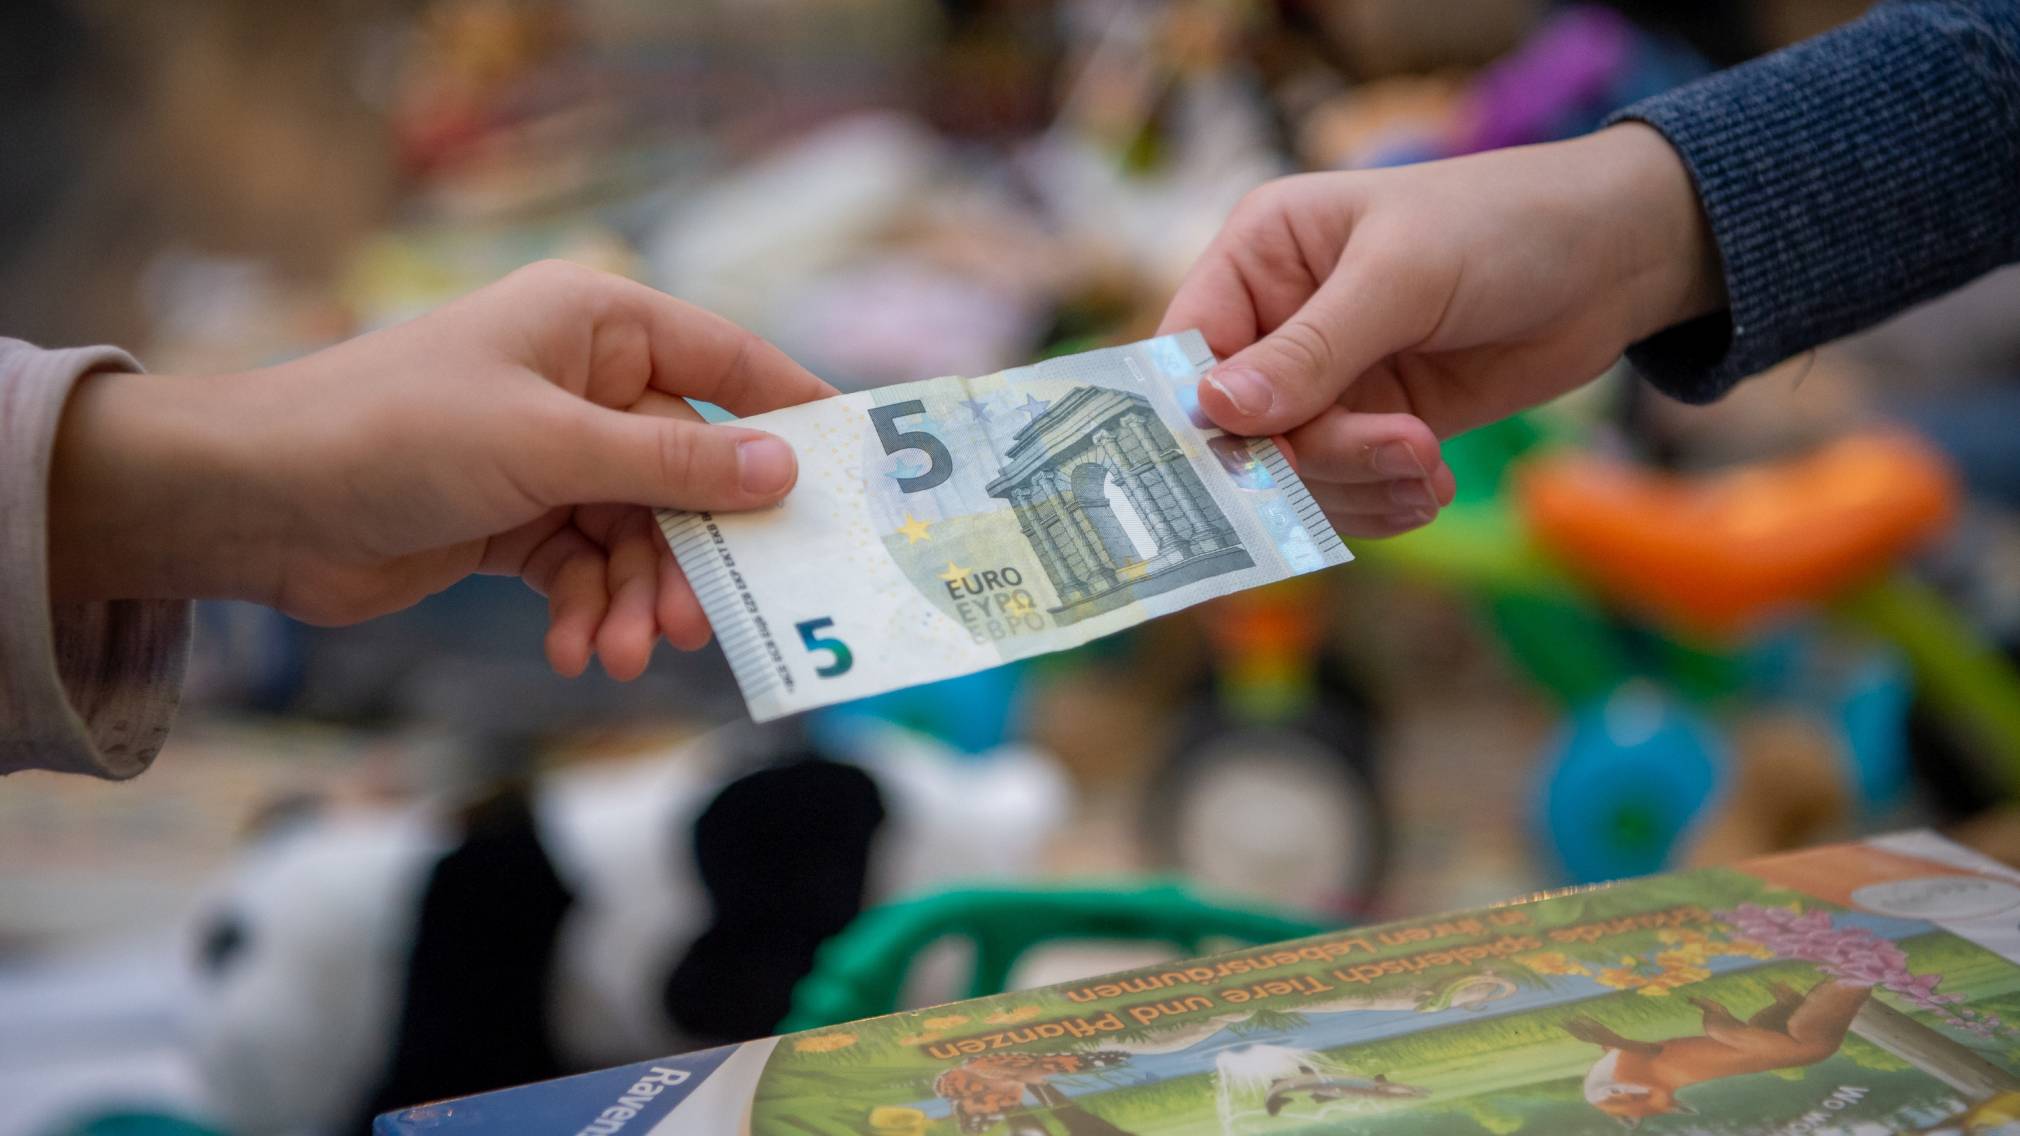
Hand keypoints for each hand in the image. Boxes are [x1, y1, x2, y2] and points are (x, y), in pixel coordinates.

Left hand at [47, 261, 835, 679]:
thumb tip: (787, 468)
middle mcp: (582, 382)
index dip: (794, 414)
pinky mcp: (517, 519)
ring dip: (637, 597)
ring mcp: (551, 454)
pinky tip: (578, 651)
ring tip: (624, 653)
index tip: (858, 474)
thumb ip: (673, 461)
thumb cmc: (397, 436)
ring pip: (640, 532)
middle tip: (709, 622)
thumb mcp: (549, 447)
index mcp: (596, 323)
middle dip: (694, 551)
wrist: (255, 504)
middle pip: (689, 469)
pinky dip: (590, 611)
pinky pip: (588, 568)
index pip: (727, 360)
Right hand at [1160, 124, 1723, 536]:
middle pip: (1241, 431)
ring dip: (1360, 486)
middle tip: (1398, 450)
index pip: (1186, 350)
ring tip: (1430, 468)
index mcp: (1260, 256)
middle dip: (1314, 458)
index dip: (1197, 416)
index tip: (1236, 467)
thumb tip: (1215, 411)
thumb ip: (1311, 350)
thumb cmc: (1504, 225)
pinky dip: (1384, 503)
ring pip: (1295, 474)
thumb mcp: (1403, 276)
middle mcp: (1278, 322)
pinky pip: (1346, 491)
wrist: (1617, 257)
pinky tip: (1433, 487)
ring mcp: (1327, 382)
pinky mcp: (1376, 426)